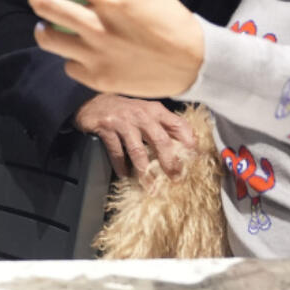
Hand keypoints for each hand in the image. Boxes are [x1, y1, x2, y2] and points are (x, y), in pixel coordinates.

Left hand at [21, 0, 204, 97]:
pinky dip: (73, 57)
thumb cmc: (175, 25)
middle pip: (45, 5)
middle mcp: (97, 26)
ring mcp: (94, 55)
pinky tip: (82, 53)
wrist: (194, 64)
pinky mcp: (96, 79)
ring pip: (46, 38)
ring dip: (45, 28)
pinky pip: (69, 65)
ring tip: (49, 25)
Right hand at [74, 94, 196, 179]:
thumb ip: (165, 126)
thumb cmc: (126, 112)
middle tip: (175, 178)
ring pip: (138, 150)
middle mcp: (142, 114)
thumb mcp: (147, 113)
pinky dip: (121, 166)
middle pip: (161, 140)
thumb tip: (188, 144)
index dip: (188, 141)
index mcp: (155, 110)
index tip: (194, 158)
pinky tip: (124, 174)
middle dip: (169, 162)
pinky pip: (116, 151)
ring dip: (144, 171)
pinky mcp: (107, 128)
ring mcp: (124, 121)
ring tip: (150, 186)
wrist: (94, 104)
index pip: (178, 124)